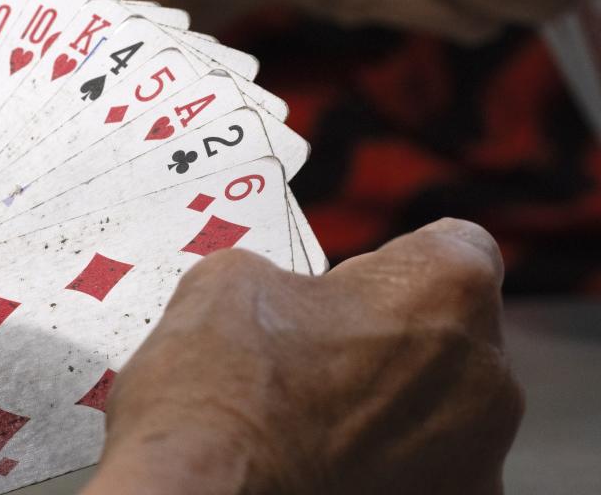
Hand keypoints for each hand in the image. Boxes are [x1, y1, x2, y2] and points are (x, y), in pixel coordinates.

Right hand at [83, 218, 522, 494]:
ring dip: (392, 406)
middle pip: (449, 335)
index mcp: (448, 288)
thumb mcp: (233, 277)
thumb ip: (290, 274)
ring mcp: (480, 460)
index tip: (350, 284)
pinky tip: (324, 466)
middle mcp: (488, 375)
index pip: (454, 245)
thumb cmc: (227, 388)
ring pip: (443, 410)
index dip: (396, 261)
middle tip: (315, 353)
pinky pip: (428, 472)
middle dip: (392, 338)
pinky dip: (388, 467)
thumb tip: (286, 300)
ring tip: (312, 420)